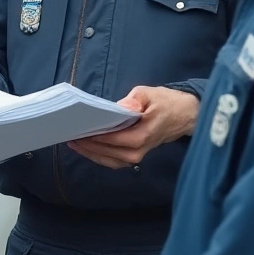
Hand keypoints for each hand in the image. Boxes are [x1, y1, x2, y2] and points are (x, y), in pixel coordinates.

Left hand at [67, 86, 198, 168]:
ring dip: (89, 152)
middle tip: (69, 134)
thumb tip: (121, 108)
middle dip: (86, 144)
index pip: (112, 139)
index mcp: (142, 136)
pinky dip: (97, 155)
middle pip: (106, 152)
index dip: (93, 136)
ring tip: (73, 141)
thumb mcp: (149, 94)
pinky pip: (111, 160)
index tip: (77, 129)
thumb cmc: (165, 102)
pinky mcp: (133, 157)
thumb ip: (134, 100)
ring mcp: (136, 157)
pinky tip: (85, 146)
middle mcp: (138, 151)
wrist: (184, 115)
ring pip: (107, 159)